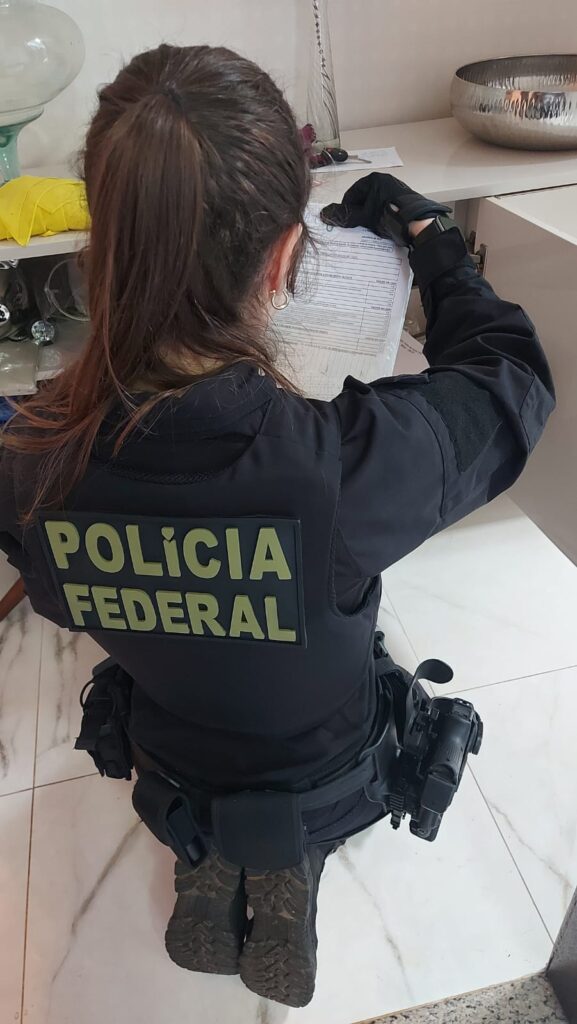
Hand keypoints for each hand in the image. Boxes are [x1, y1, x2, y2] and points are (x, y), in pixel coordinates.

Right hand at [321, 173, 450, 246]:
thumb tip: (324, 214)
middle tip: (359, 226)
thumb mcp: (363, 217)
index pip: (351, 194)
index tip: (348, 222)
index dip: (347, 209)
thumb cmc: (386, 215)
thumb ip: (344, 215)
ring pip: (375, 204)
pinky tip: (383, 226)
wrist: (416, 222)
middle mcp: (385, 180)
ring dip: (370, 216)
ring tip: (372, 228)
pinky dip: (382, 216)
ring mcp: (396, 189)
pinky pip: (386, 207)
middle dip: (359, 213)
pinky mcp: (403, 199)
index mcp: (373, 179)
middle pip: (363, 199)